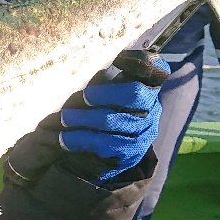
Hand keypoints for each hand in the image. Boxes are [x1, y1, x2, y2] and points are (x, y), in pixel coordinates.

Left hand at [58, 58, 166, 184]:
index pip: (157, 70)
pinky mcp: (130, 153)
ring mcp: (143, 132)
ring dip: (84, 118)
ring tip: (63, 117)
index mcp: (148, 89)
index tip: (119, 59)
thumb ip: (102, 81)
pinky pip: (104, 143)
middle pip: (134, 93)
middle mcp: (151, 109)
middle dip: (105, 92)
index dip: (142, 62)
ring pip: (113, 120)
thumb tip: (93, 69)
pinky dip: (80, 139)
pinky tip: (63, 138)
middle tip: (84, 96)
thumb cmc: (99, 117)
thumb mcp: (104, 96)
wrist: (98, 160)